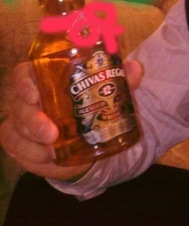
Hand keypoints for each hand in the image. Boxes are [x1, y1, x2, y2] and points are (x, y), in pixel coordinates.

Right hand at [0, 59, 142, 180]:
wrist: (87, 137)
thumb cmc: (91, 104)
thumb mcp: (107, 91)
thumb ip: (121, 80)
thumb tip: (136, 68)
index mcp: (44, 77)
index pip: (25, 73)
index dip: (25, 82)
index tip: (35, 94)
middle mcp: (28, 97)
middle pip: (20, 104)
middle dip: (32, 120)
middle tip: (52, 133)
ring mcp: (21, 120)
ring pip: (14, 127)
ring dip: (31, 141)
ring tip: (52, 149)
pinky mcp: (19, 142)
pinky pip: (14, 147)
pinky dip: (29, 153)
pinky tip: (46, 157)